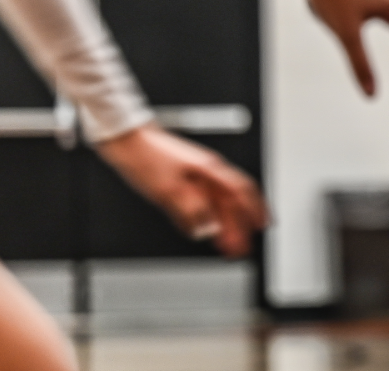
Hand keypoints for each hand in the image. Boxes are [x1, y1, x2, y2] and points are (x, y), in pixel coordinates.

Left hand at [97, 125, 269, 257]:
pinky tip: (203, 228)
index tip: (262, 226)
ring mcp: (194, 175)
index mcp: (210, 170)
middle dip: (239, 225)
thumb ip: (192, 211)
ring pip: (217, 203)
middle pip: (231, 201)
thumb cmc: (147, 156)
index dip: (255, 209)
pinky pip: (201, 203)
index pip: (242, 191)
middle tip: (242, 246)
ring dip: (224, 224)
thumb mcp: (170, 189)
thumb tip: (207, 229)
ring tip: (226, 244)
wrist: (126, 141)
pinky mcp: (181, 180)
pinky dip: (207, 218)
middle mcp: (206, 172)